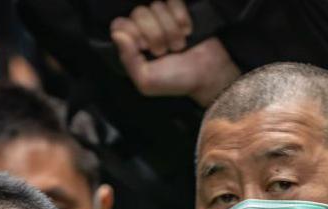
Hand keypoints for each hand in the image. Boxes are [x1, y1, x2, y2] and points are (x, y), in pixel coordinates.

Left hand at [111, 0, 240, 106]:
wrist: (209, 75)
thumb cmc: (177, 80)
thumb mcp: (147, 80)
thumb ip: (128, 59)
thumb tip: (117, 34)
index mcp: (132, 45)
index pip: (120, 23)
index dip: (133, 33)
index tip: (145, 49)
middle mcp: (145, 29)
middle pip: (139, 13)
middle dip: (155, 35)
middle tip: (165, 51)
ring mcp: (163, 19)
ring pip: (157, 7)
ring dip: (171, 30)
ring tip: (179, 45)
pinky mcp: (180, 11)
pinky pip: (173, 1)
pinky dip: (181, 16)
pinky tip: (187, 30)